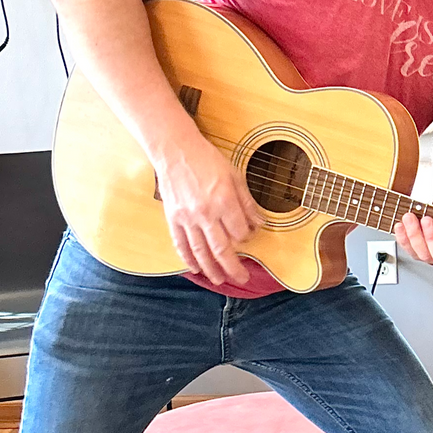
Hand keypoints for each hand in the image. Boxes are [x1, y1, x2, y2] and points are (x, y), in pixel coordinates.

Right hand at [154, 131, 258, 284]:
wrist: (176, 151)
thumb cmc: (207, 160)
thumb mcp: (235, 176)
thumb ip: (247, 202)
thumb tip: (259, 223)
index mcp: (224, 201)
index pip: (240, 231)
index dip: (248, 237)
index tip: (249, 235)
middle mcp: (206, 213)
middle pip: (222, 249)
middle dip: (233, 267)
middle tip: (242, 279)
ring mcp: (188, 218)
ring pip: (200, 252)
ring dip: (211, 270)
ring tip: (219, 281)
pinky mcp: (173, 218)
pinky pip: (181, 244)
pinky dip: (188, 258)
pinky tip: (195, 268)